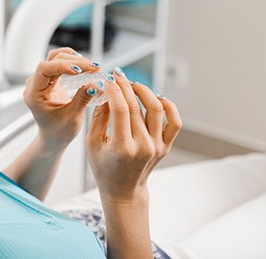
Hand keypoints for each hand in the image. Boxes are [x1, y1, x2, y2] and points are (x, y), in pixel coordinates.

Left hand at [24, 47, 100, 147]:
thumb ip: (82, 99)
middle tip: (95, 68)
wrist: (54, 137)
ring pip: (55, 58)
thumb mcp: (73, 117)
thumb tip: (96, 84)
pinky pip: (59, 63)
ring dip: (74, 58)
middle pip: (52, 61)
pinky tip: (85, 66)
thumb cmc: (59, 132)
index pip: (44, 69)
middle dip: (75, 62)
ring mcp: (41, 81)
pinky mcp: (49, 80)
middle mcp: (35, 85)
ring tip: (92, 66)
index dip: (62, 66)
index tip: (80, 70)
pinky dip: (73, 62)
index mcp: (34, 94)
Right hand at [85, 69, 181, 202]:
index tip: (108, 79)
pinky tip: (156, 98)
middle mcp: (143, 146)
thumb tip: (104, 91)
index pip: (120, 109)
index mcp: (122, 148)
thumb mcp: (92, 143)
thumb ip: (98, 117)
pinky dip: (168, 106)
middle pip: (136, 106)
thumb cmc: (104, 168)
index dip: (114, 90)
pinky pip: (173, 121)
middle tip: (118, 75)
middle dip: (125, 86)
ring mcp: (157, 146)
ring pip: (156, 108)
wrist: (123, 190)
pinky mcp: (165, 146)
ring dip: (144, 91)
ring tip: (133, 85)